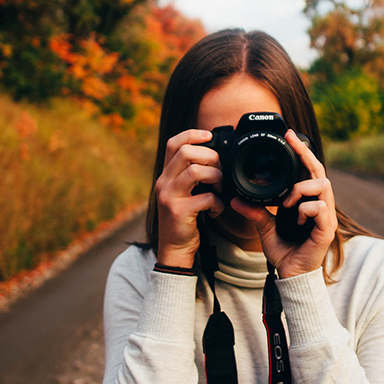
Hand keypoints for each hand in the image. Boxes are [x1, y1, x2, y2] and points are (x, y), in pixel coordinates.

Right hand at [155, 129, 224, 267]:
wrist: (174, 248)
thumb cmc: (184, 219)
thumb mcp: (183, 193)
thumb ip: (192, 175)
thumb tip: (216, 157)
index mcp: (166, 175)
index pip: (173, 143)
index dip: (191, 134)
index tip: (209, 135)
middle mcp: (163, 183)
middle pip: (186, 152)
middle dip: (210, 157)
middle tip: (219, 171)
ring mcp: (169, 197)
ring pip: (196, 171)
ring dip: (216, 177)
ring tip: (220, 188)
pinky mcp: (179, 212)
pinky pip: (205, 197)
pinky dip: (217, 203)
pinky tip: (216, 210)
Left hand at [231, 129, 337, 278]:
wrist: (290, 275)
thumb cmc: (284, 251)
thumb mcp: (264, 227)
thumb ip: (255, 211)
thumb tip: (236, 198)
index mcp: (306, 201)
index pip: (308, 171)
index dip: (301, 151)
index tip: (288, 135)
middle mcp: (319, 205)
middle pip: (319, 171)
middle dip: (306, 154)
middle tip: (292, 141)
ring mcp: (326, 216)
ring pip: (322, 186)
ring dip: (301, 190)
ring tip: (287, 203)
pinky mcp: (327, 229)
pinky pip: (320, 208)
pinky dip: (304, 210)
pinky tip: (295, 220)